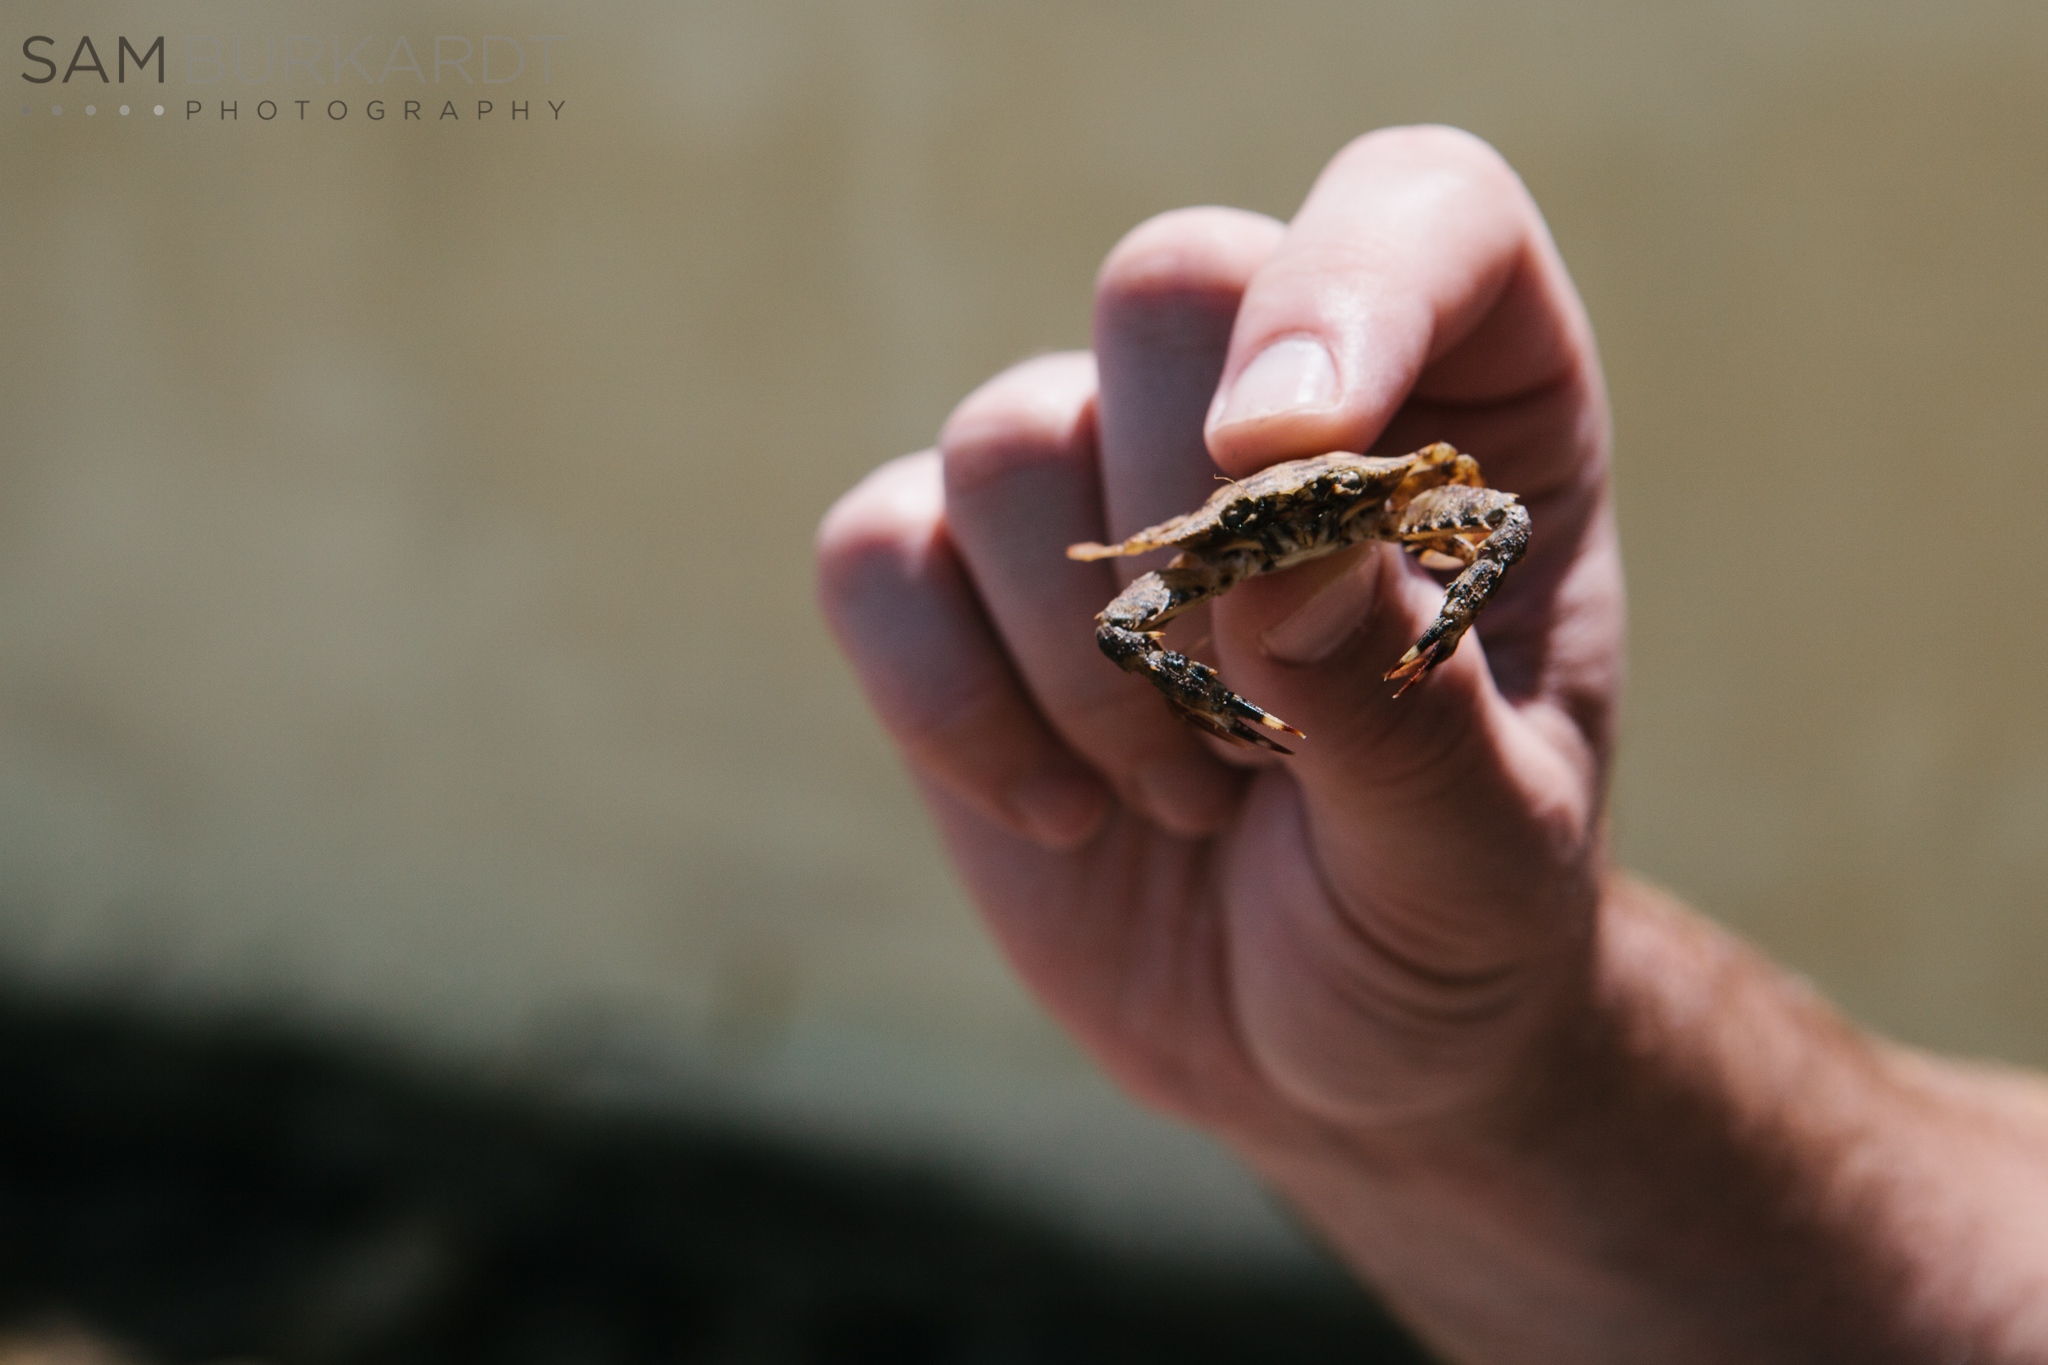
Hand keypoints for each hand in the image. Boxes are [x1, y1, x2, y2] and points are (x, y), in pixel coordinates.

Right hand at [816, 125, 1621, 1155]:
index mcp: (1472, 416)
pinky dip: (943, 699)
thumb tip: (1275, 554)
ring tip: (1190, 797)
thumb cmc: (1444, 926)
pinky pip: (873, 554)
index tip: (1285, 455)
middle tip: (1268, 738)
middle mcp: (1275, 408)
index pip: (1415, 211)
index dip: (1346, 287)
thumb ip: (1401, 704)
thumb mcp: (1478, 852)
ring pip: (1004, 434)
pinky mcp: (959, 594)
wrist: (1319, 1045)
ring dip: (1087, 664)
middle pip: (1167, 283)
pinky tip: (1059, 813)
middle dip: (1192, 536)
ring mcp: (1098, 488)